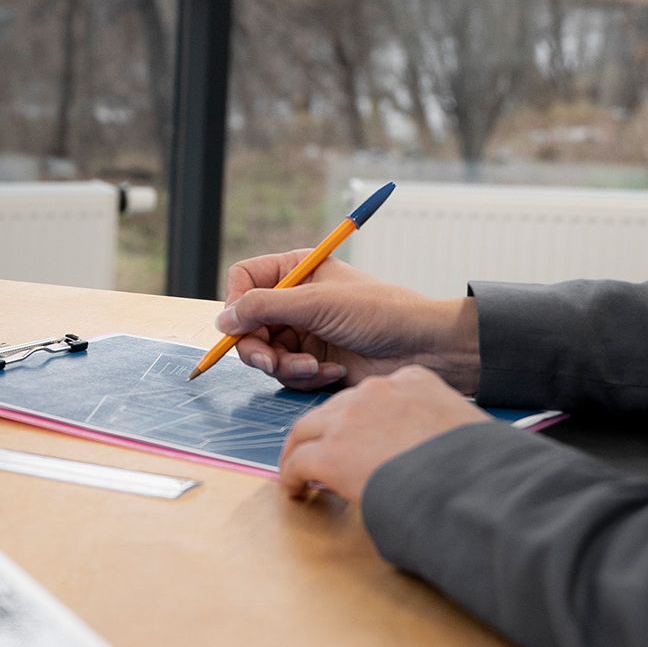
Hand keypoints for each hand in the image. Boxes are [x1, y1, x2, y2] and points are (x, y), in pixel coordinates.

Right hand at [217, 250, 479, 393]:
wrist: (424, 348)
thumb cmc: (380, 313)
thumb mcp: (318, 303)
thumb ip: (265, 308)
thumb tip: (223, 319)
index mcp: (297, 270)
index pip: (244, 281)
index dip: (237, 303)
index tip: (241, 325)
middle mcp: (295, 300)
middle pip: (247, 324)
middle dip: (258, 347)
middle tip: (271, 361)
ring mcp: (304, 332)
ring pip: (265, 354)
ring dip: (286, 366)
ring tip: (314, 367)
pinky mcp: (314, 361)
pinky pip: (288, 374)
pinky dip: (306, 376)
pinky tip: (333, 373)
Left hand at [276, 365, 482, 503]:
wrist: (472, 485)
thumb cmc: (480, 465)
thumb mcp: (463, 428)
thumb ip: (436, 428)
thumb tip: (430, 452)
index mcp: (414, 381)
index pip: (374, 394)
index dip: (361, 419)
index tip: (360, 437)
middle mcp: (378, 391)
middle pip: (333, 407)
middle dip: (324, 431)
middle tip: (319, 454)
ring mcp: (351, 418)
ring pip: (307, 428)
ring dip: (302, 449)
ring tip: (300, 471)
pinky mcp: (332, 452)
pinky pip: (298, 461)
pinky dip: (292, 476)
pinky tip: (296, 490)